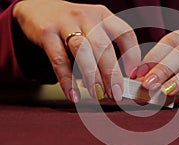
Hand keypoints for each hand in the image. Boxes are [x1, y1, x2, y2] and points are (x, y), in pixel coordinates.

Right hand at [13, 0, 140, 101]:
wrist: (38, 8)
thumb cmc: (72, 24)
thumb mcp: (93, 27)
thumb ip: (106, 46)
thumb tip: (118, 79)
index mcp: (103, 16)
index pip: (125, 33)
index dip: (132, 55)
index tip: (133, 74)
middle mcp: (87, 17)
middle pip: (103, 47)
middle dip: (111, 74)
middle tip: (116, 94)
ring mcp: (66, 23)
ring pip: (82, 51)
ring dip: (92, 76)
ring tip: (97, 94)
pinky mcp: (47, 33)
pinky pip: (59, 60)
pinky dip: (67, 80)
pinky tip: (73, 95)